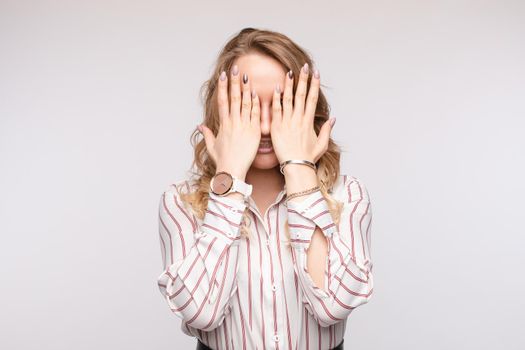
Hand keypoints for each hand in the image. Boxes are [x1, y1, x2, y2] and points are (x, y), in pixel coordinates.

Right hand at [198, 65, 260, 180]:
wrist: (232, 171)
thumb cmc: (222, 161)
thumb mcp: (212, 146)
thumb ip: (206, 134)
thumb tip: (200, 125)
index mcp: (223, 125)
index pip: (222, 101)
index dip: (223, 87)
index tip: (224, 76)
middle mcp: (232, 123)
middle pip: (233, 98)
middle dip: (234, 82)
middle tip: (236, 68)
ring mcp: (243, 127)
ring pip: (244, 104)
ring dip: (246, 89)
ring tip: (247, 76)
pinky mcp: (253, 133)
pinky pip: (255, 115)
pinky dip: (256, 104)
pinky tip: (257, 93)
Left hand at [270, 63, 335, 164]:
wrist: (296, 167)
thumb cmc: (308, 158)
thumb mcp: (322, 144)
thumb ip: (327, 130)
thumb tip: (333, 119)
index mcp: (309, 122)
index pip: (312, 99)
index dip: (314, 85)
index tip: (316, 74)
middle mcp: (299, 120)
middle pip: (302, 95)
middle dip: (304, 79)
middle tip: (305, 66)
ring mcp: (288, 123)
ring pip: (289, 100)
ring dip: (290, 85)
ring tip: (290, 72)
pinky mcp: (277, 128)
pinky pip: (276, 110)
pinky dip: (277, 99)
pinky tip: (277, 88)